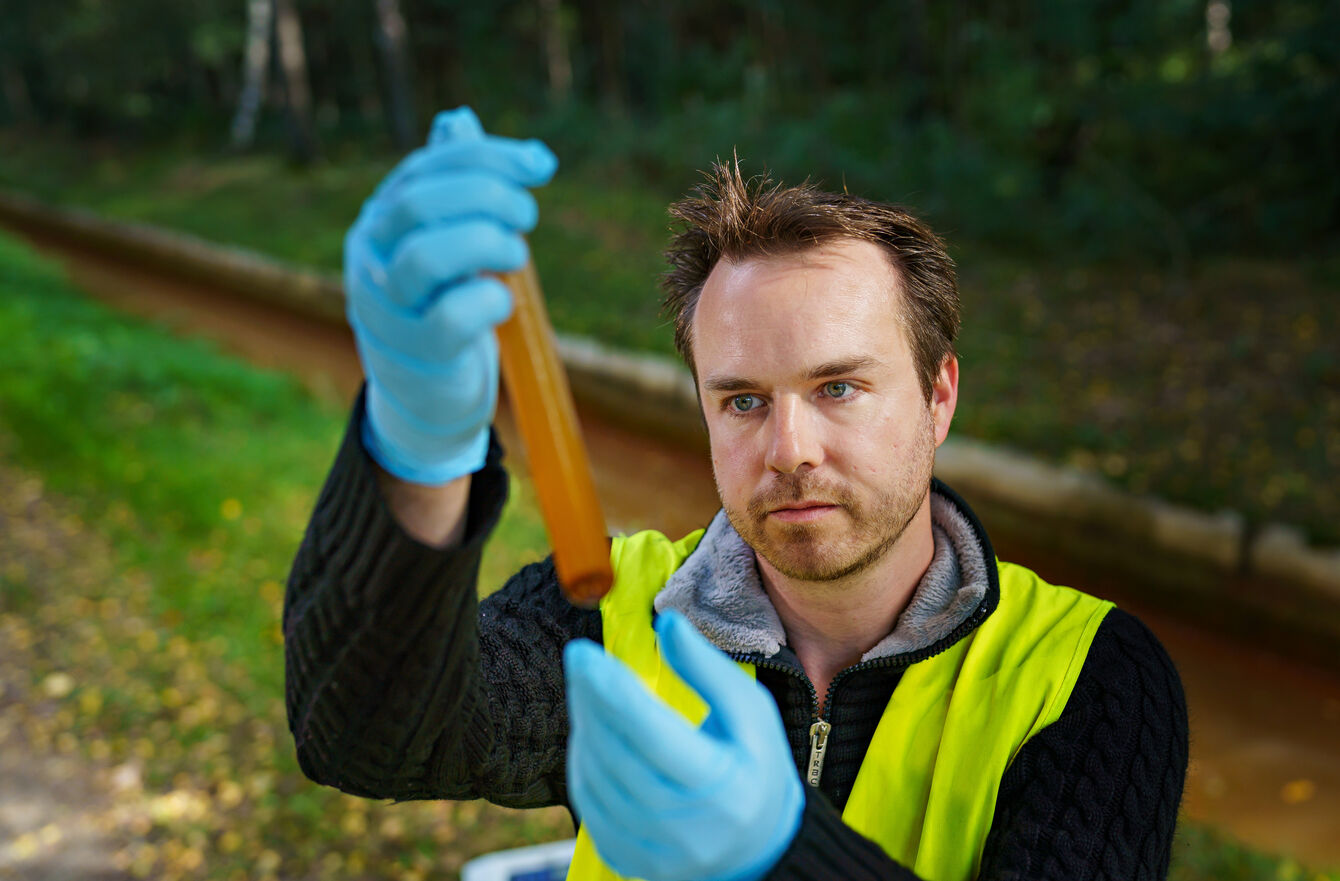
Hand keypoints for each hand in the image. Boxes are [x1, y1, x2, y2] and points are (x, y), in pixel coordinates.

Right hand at [344, 106, 557, 483]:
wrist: (425, 397)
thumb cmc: (441, 307)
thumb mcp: (442, 242)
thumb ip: (450, 187)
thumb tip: (458, 122)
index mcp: (379, 221)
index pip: (427, 168)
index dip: (489, 157)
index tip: (542, 164)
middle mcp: (370, 259)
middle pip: (421, 204)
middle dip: (490, 197)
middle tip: (527, 216)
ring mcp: (386, 309)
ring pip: (428, 257)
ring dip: (489, 245)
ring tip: (515, 256)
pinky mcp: (416, 354)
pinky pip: (453, 317)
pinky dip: (491, 300)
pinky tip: (502, 301)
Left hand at [565, 611, 804, 880]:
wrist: (762, 847)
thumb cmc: (757, 766)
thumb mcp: (751, 711)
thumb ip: (707, 668)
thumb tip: (665, 623)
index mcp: (721, 787)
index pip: (652, 732)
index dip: (611, 689)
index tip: (582, 652)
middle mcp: (684, 826)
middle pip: (615, 753)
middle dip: (589, 699)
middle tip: (580, 659)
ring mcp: (651, 850)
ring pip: (594, 778)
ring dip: (584, 727)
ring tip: (589, 690)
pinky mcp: (626, 858)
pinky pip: (588, 803)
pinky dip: (584, 761)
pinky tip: (594, 732)